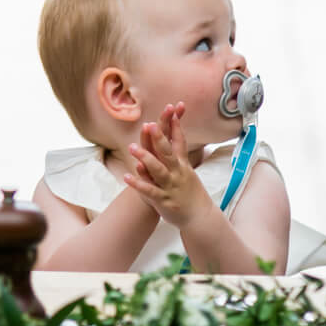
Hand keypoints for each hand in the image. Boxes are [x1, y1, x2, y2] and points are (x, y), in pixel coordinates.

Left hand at [122, 103, 213, 229]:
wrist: (199, 218)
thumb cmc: (188, 190)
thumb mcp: (184, 170)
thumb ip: (173, 153)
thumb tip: (163, 135)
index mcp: (181, 164)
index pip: (178, 140)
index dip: (175, 124)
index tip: (172, 108)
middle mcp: (177, 172)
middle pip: (167, 152)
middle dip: (159, 138)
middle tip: (149, 124)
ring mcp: (170, 186)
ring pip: (157, 170)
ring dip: (145, 158)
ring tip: (132, 147)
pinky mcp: (163, 200)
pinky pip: (149, 191)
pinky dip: (138, 184)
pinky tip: (126, 177)